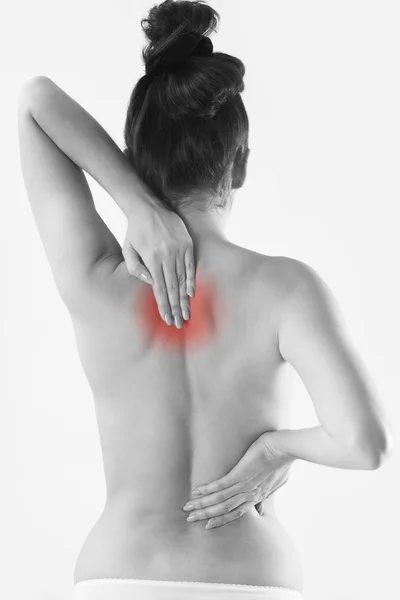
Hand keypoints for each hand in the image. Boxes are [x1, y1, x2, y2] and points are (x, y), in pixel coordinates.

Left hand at [122, 202, 194, 327]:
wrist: (147, 207)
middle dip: (176, 307)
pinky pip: (191, 265)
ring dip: (184, 298)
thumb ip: (137, 269)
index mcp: (152, 259)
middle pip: (172, 287)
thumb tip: (152, 283)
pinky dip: (191, 279)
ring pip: (182, 278)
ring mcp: (179, 249)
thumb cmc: (134, 232)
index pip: (159, 289)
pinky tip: (191, 292)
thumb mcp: (128, 251)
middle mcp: (167, 255)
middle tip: (179, 322)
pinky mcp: (187, 243)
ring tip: (186, 312)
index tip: (167, 318)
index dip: (164, 305)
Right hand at [183, 431, 293, 528]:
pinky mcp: (240, 474)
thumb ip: (267, 494)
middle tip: (191, 519)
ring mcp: (244, 485)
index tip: (208, 524)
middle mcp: (249, 495)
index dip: (222, 519)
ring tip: (188, 507)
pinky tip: (197, 491)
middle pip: (224, 509)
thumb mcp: (276, 482)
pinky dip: (207, 490)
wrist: (283, 449)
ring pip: (220, 500)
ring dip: (202, 504)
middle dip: (206, 514)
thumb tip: (261, 503)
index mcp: (257, 497)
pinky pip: (220, 485)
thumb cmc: (282, 462)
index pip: (236, 513)